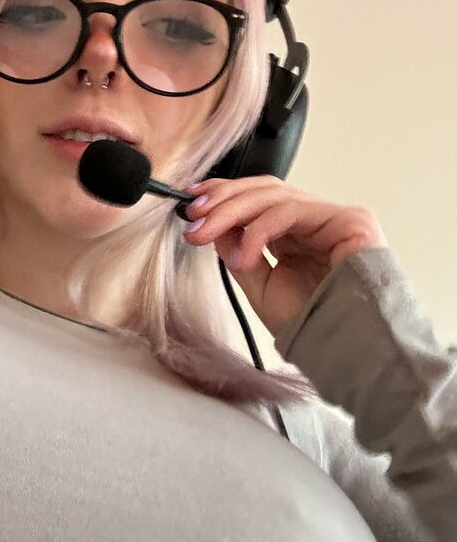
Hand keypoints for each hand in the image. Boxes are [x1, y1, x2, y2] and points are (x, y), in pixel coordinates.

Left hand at [182, 176, 388, 338]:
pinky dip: (259, 230)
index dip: (224, 195)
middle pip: (264, 190)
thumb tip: (211, 224)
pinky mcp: (349, 220)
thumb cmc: (311, 324)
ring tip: (204, 233)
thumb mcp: (259, 285)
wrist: (346, 350)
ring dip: (231, 210)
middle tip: (192, 217)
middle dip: (222, 201)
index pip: (258, 199)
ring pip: (274, 196)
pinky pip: (292, 211)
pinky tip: (243, 255)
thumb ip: (237, 251)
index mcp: (296, 234)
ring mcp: (333, 218)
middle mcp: (314, 221)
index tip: (191, 205)